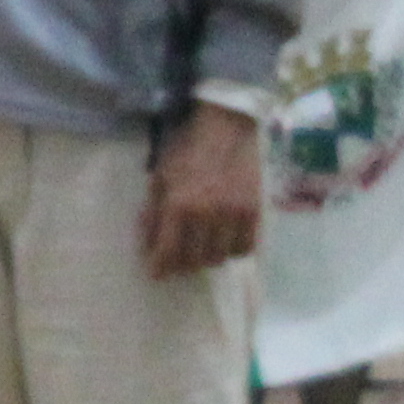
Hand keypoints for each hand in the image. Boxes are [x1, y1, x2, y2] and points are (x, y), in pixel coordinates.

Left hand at [144, 104, 263, 278]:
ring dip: (207, 257)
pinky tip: (223, 241)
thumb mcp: (160, 178)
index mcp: (179, 204)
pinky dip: (233, 250)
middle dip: (182, 263)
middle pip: (195, 259)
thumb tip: (147, 242)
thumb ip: (154, 211)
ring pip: (221, 257)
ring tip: (199, 248)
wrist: (226, 129)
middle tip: (177, 259)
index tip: (156, 273)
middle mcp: (208, 214)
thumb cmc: (186, 150)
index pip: (169, 251)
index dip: (161, 267)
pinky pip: (245, 247)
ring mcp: (234, 215)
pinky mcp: (255, 212)